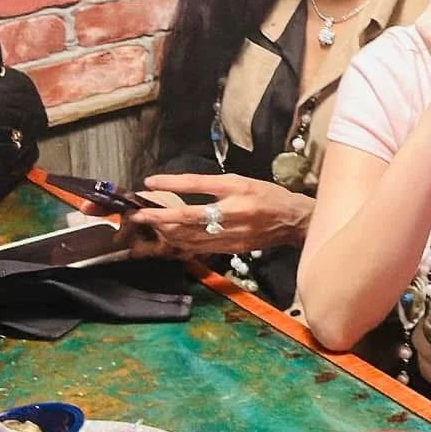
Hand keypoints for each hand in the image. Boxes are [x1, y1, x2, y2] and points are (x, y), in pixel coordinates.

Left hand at [127, 173, 314, 255]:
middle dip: (158, 216)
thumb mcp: (241, 182)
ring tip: (149, 225)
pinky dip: (180, 242)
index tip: (149, 183)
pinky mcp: (231, 249)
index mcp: (237, 189)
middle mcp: (233, 211)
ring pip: (189, 235)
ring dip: (165, 231)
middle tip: (138, 214)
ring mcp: (232, 233)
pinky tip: (169, 237)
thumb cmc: (267, 195)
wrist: (293, 220)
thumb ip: (212, 186)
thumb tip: (179, 187)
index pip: (197, 184)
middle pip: (188, 216)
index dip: (171, 183)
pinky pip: (199, 247)